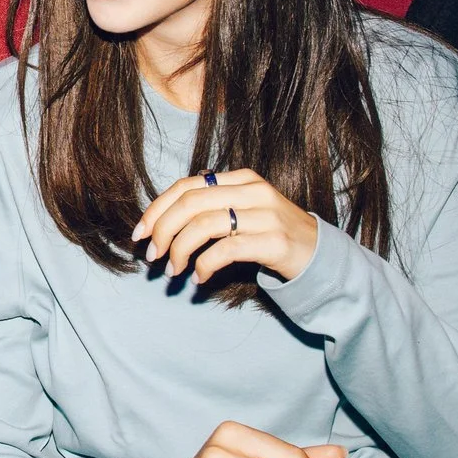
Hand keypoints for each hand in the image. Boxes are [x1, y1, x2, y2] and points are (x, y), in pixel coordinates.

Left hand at [133, 169, 322, 283]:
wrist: (318, 254)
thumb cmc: (270, 235)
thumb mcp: (242, 212)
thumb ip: (209, 209)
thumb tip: (159, 225)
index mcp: (240, 178)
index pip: (186, 186)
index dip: (157, 209)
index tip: (139, 233)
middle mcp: (253, 191)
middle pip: (189, 204)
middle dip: (162, 231)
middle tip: (152, 256)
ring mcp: (265, 215)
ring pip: (203, 226)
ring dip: (179, 252)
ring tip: (172, 272)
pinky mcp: (273, 241)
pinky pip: (224, 251)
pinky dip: (204, 267)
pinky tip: (199, 279)